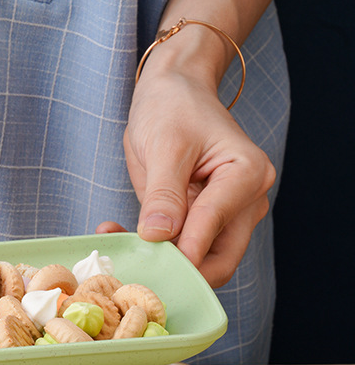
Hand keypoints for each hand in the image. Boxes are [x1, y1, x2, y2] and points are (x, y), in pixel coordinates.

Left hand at [100, 66, 274, 287]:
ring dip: (159, 263)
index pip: (215, 227)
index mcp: (246, 175)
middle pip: (220, 261)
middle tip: (133, 270)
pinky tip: (118, 235)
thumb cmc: (173, 107)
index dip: (182, 252)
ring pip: (198, 262)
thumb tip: (159, 236)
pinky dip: (150, 250)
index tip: (147, 265)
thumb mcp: (165, 145)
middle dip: (177, 271)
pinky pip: (179, 250)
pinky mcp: (199, 223)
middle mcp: (244, 202)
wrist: (172, 93)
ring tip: (118, 243)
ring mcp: (224, 216)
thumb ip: (164, 193)